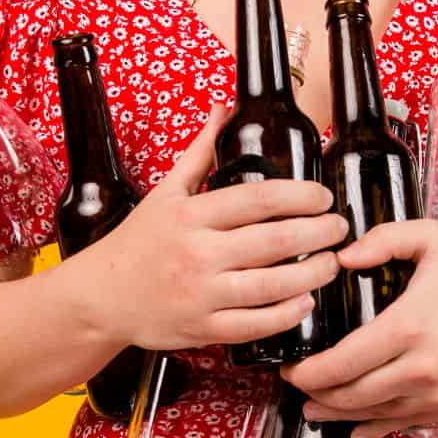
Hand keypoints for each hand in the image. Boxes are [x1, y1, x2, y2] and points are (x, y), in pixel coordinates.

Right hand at [73, 104, 348, 350]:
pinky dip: (286, 314)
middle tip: (339, 228)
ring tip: (331, 263)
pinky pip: (254, 325)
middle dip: (317, 233)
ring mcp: (200, 294)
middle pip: (273, 241)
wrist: (98, 297)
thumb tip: (223, 109)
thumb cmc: (136, 243)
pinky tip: (306, 301)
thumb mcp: (165, 192)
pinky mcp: (202, 328)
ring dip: (311, 274)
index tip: (322, 197)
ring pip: (270, 286)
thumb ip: (200, 153)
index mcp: (191, 215)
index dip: (300, 196)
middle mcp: (197, 253)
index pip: (258, 200)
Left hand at [281, 219, 437, 437]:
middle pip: (351, 394)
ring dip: (337, 414)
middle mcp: (421, 367)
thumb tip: (342, 258)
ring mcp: (435, 393)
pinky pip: (399, 424)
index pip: (342, 363)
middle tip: (297, 385)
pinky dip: (371, 428)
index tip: (291, 368)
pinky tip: (352, 429)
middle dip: (316, 395)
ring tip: (313, 408)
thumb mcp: (430, 239)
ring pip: (371, 414)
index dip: (308, 373)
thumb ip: (382, 240)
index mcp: (408, 326)